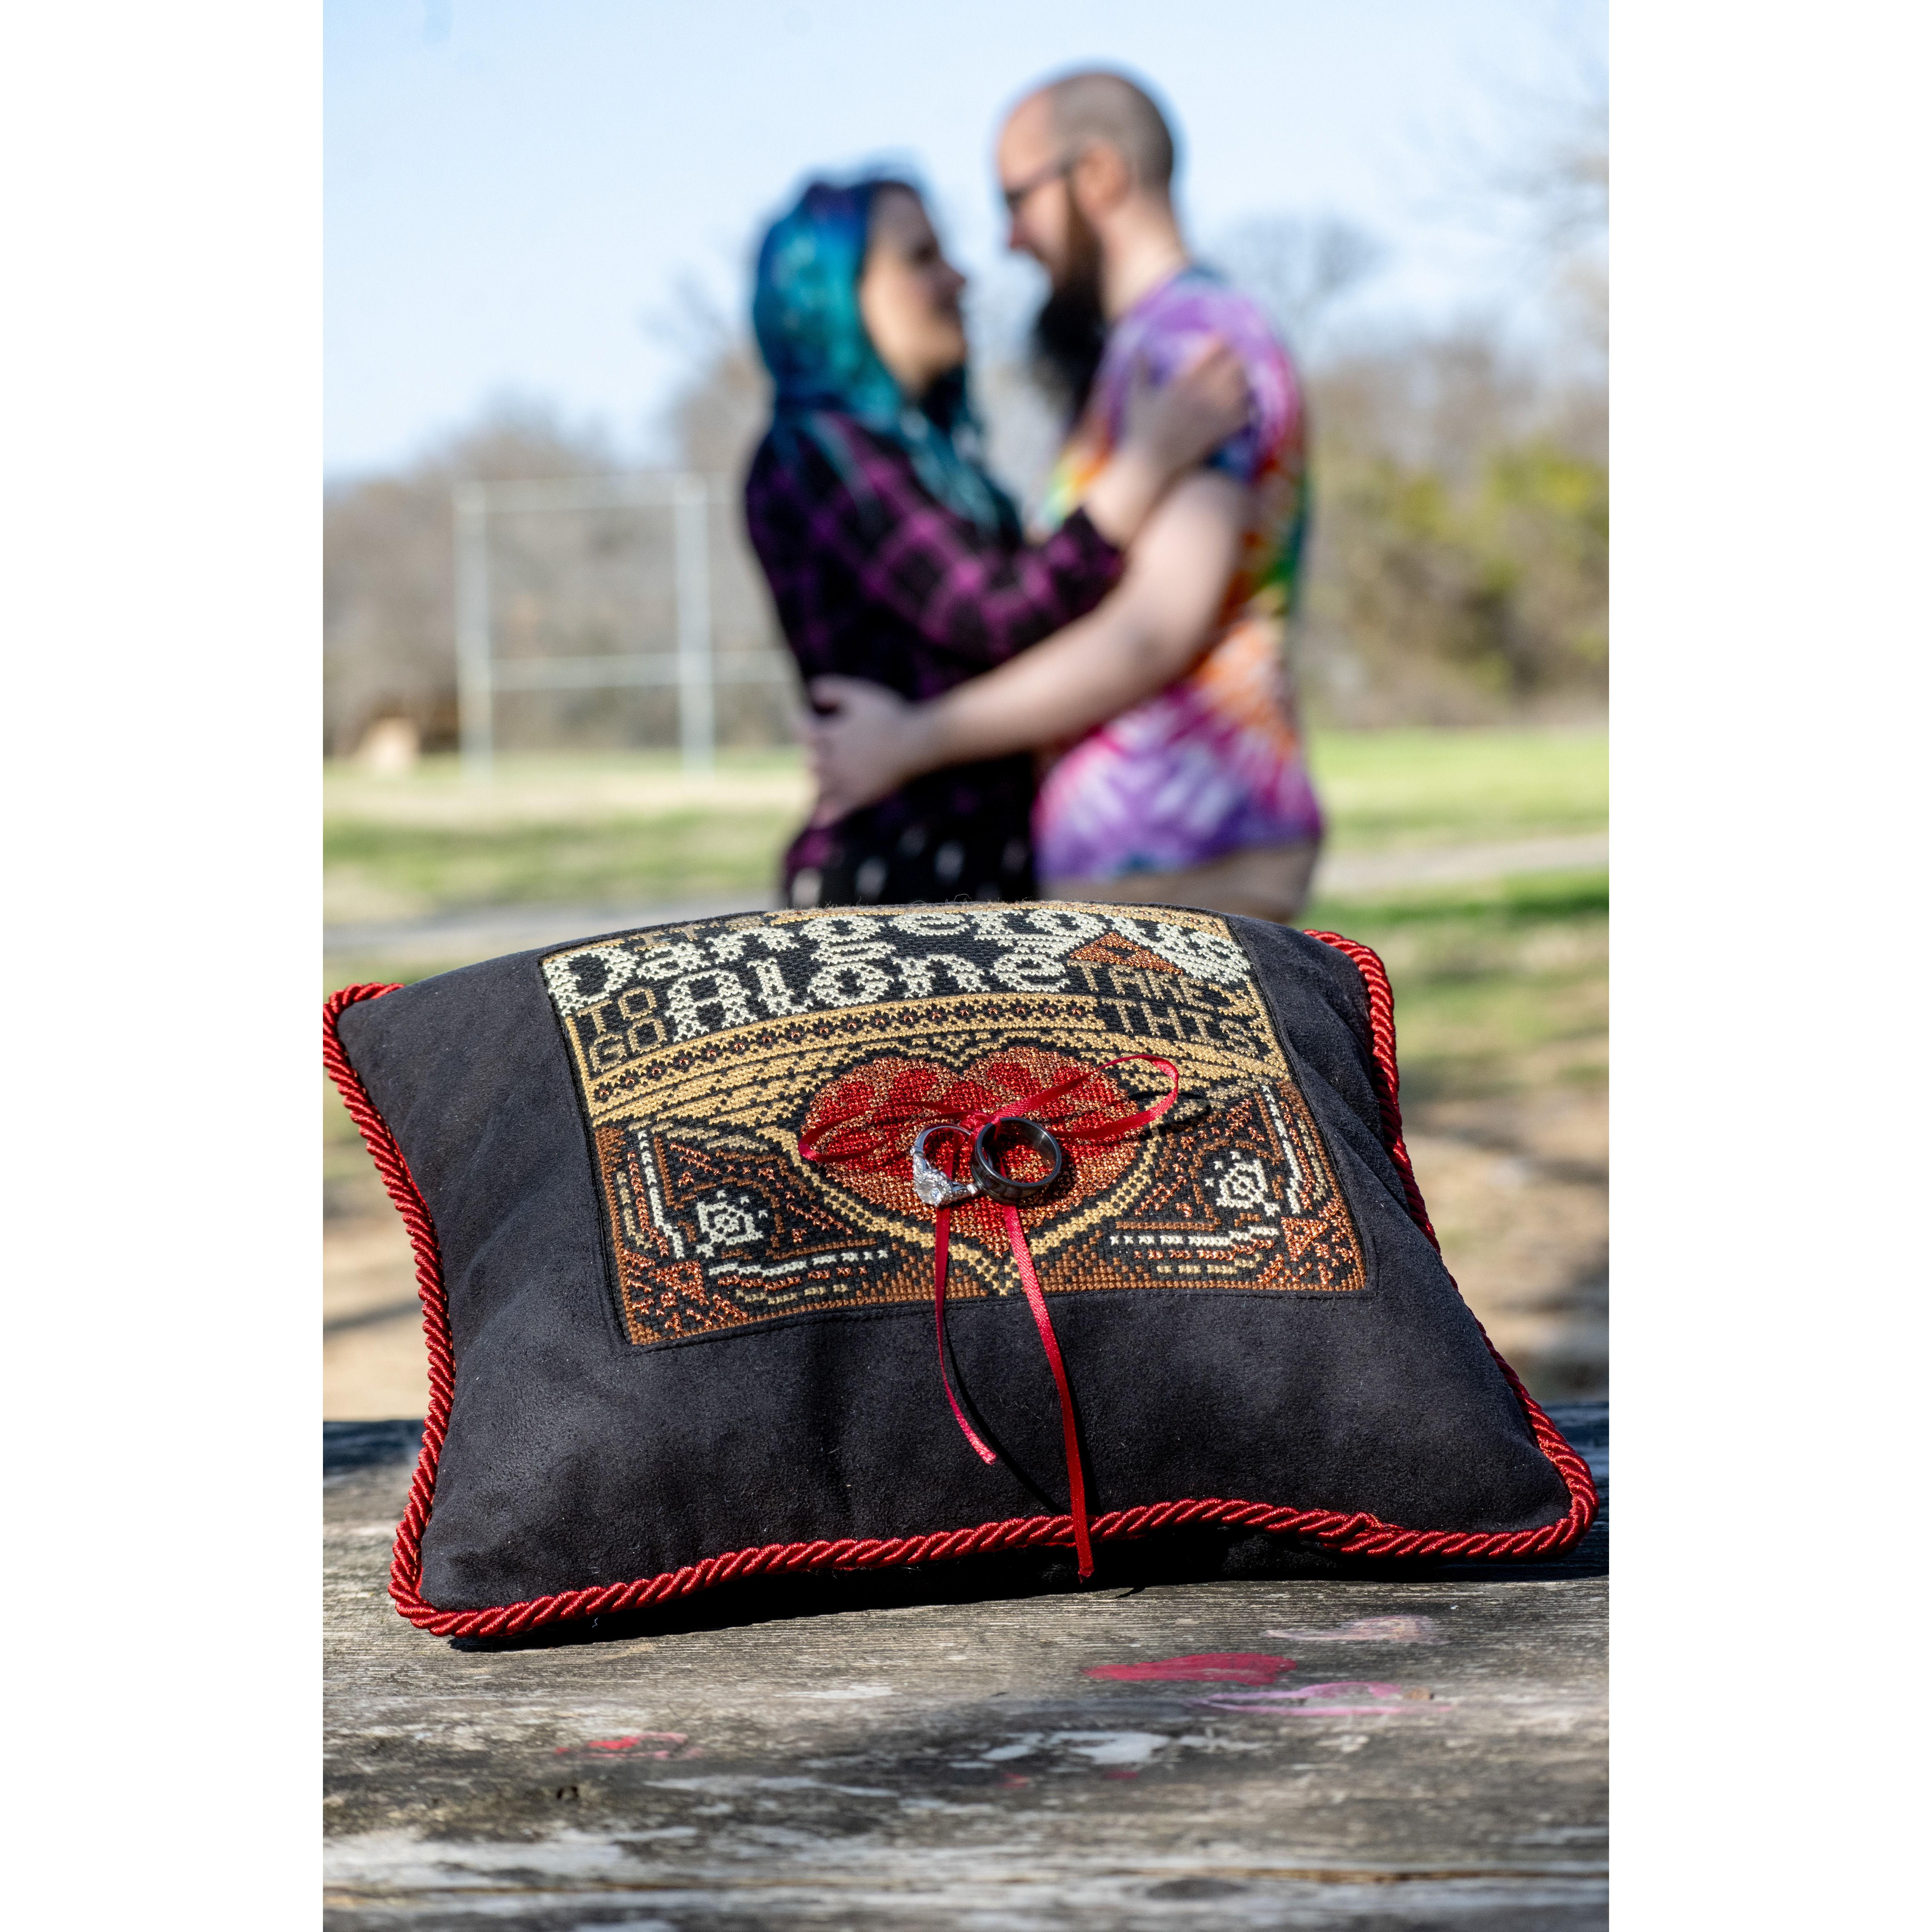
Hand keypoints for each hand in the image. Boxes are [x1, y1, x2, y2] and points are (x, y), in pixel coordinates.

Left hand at [802, 677, 934, 825]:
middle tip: (814, 746)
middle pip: (809, 759)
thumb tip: (811, 690)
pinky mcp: (859, 796)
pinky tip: (817, 820)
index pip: (803, 730)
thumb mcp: (859, 695)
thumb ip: (834, 689)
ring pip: (820, 784)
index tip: (800, 716)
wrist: (916, 743)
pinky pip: (838, 808)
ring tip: (816, 776)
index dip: (800, 722)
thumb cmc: (889, 716)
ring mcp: (845, 781)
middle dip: (810, 751)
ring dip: (815, 779)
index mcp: (830, 735)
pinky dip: (826, 814)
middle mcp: (833, 760)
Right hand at [1120, 336, 1249, 481]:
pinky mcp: (1217, 432)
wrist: (1151, 462)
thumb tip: (1140, 348)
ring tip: (1246, 380)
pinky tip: (1247, 407)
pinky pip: (1240, 417)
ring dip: (1245, 383)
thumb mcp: (1136, 396)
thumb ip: (1139, 370)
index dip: (1219, 343)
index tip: (1223, 338)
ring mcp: (1210, 414)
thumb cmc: (1141, 429)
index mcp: (1181, 383)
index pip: (1207, 355)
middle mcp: (1199, 395)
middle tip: (1239, 359)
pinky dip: (1247, 410)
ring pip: (1239, 391)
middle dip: (1237, 361)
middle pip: (1230, 369)